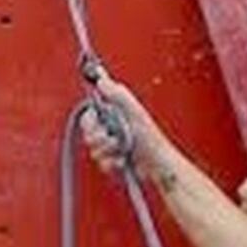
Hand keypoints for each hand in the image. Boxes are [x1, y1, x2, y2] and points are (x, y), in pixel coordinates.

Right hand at [78, 71, 169, 185]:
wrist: (159, 165)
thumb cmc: (152, 139)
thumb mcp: (136, 113)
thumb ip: (119, 96)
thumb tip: (102, 81)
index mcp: (115, 114)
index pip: (90, 114)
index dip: (90, 121)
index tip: (98, 126)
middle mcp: (111, 129)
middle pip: (88, 133)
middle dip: (99, 138)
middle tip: (113, 139)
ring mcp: (110, 146)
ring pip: (94, 150)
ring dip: (108, 152)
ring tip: (123, 150)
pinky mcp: (111, 161)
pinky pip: (101, 163)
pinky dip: (112, 164)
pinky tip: (123, 161)